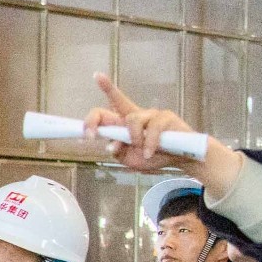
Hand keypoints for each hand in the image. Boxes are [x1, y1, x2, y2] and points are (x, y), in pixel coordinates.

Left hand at [86, 74, 241, 194]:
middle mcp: (135, 115)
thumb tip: (109, 145)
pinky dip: (149, 143)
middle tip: (91, 133)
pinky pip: (152, 128)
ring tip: (143, 151)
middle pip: (116, 102)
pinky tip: (150, 153)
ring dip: (134, 139)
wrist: (180, 159)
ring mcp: (150, 114)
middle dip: (99, 112)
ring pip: (132, 119)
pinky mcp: (165, 116)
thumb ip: (118, 151)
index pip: (105, 112)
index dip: (92, 117)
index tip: (81, 131)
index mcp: (123, 125)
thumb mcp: (130, 158)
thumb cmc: (154, 156)